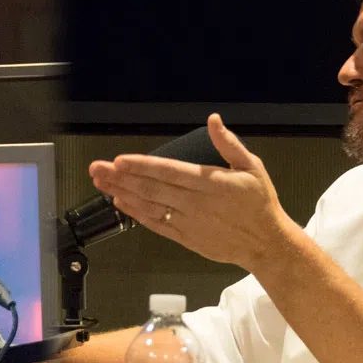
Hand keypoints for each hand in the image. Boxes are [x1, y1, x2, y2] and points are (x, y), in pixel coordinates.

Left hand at [89, 113, 286, 271]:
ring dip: (122, 194)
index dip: (142, 166)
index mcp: (209, 183)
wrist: (266, 243)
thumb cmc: (259, 203)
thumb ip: (229, 144)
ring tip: (101, 183)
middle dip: (121, 178)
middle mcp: (195, 203)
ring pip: (149, 207)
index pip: (168, 171)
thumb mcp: (252, 167)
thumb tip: (213, 120)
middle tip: (97, 168)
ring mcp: (188, 222)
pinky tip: (120, 203)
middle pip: (151, 189)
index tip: (120, 160)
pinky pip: (156, 225)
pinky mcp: (186, 238)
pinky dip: (136, 214)